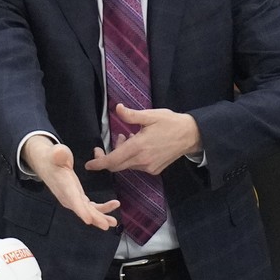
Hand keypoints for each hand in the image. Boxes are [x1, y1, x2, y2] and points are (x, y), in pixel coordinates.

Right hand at [23, 136, 119, 229]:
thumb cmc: (52, 157)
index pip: (73, 200)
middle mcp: (68, 196)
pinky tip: (112, 206)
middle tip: (107, 225)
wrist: (46, 163)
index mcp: (64, 185)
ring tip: (113, 221)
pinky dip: (100, 209)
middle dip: (95, 218)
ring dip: (101, 216)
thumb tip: (60, 152)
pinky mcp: (77, 197)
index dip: (81, 210)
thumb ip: (58, 153)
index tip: (89, 220)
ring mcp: (73, 198)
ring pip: (88, 210)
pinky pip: (90, 206)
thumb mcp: (55, 153)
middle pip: (82, 209)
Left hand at [85, 105, 201, 175]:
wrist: (191, 136)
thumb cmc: (170, 123)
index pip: (113, 160)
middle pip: (117, 165)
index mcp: (138, 147)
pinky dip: (131, 157)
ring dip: (121, 154)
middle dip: (107, 158)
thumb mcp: (150, 115)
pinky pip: (137, 166)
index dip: (99, 163)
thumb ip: (132, 115)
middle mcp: (142, 160)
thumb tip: (117, 108)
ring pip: (126, 165)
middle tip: (103, 146)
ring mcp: (149, 167)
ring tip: (127, 137)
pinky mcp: (155, 170)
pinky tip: (137, 144)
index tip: (89, 164)